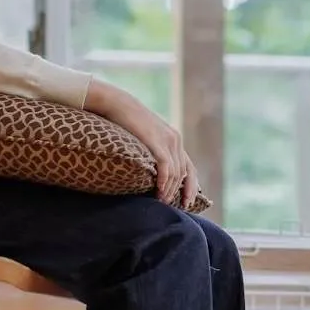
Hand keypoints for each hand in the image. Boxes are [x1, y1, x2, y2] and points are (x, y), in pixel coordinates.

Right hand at [86, 80, 195, 207]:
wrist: (118, 104)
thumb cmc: (126, 122)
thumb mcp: (145, 137)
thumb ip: (153, 150)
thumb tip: (152, 170)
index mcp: (174, 139)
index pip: (190, 168)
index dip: (191, 186)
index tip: (188, 203)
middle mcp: (175, 140)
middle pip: (184, 173)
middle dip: (179, 192)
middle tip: (171, 206)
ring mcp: (168, 140)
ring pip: (175, 172)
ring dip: (169, 189)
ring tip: (161, 201)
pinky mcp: (157, 141)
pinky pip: (167, 166)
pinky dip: (165, 181)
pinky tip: (159, 191)